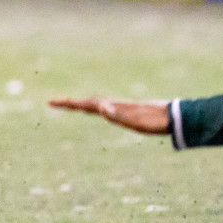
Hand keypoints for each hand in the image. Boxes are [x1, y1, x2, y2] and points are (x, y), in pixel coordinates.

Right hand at [49, 96, 170, 134]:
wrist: (172, 117)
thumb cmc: (153, 121)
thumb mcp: (134, 119)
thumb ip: (118, 114)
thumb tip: (102, 106)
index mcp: (112, 107)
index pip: (85, 104)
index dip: (68, 103)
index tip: (51, 101)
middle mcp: (114, 105)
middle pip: (87, 103)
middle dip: (69, 103)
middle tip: (52, 102)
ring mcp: (120, 108)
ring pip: (95, 105)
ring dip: (81, 104)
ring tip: (69, 104)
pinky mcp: (127, 113)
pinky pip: (106, 110)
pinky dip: (95, 108)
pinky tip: (97, 109)